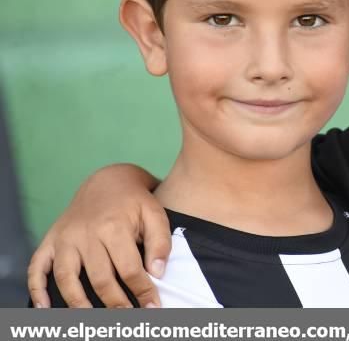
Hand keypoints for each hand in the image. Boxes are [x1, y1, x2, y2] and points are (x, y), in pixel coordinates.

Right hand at [28, 164, 169, 307]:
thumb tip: (157, 272)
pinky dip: (37, 289)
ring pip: (67, 277)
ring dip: (77, 302)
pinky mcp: (51, 240)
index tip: (152, 307)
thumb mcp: (155, 213)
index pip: (129, 269)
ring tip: (90, 319)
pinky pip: (37, 267)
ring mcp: (65, 238)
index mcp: (114, 227)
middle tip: (127, 318)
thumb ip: (160, 242)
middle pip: (99, 278)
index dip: (142, 291)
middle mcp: (86, 234)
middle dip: (115, 303)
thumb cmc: (135, 201)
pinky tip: (44, 308)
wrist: (108, 180)